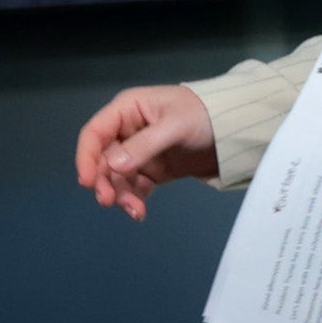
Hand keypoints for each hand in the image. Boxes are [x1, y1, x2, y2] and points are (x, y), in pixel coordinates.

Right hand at [73, 83, 217, 218]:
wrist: (235, 130)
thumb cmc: (204, 115)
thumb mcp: (175, 126)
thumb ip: (144, 145)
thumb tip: (113, 166)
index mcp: (127, 110)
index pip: (95, 133)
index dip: (86, 156)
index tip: (87, 182)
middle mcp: (127, 131)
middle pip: (102, 159)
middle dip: (104, 182)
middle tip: (110, 202)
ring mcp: (139, 152)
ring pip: (116, 178)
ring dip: (121, 195)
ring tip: (136, 210)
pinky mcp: (152, 170)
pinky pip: (134, 187)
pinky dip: (134, 200)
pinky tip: (140, 212)